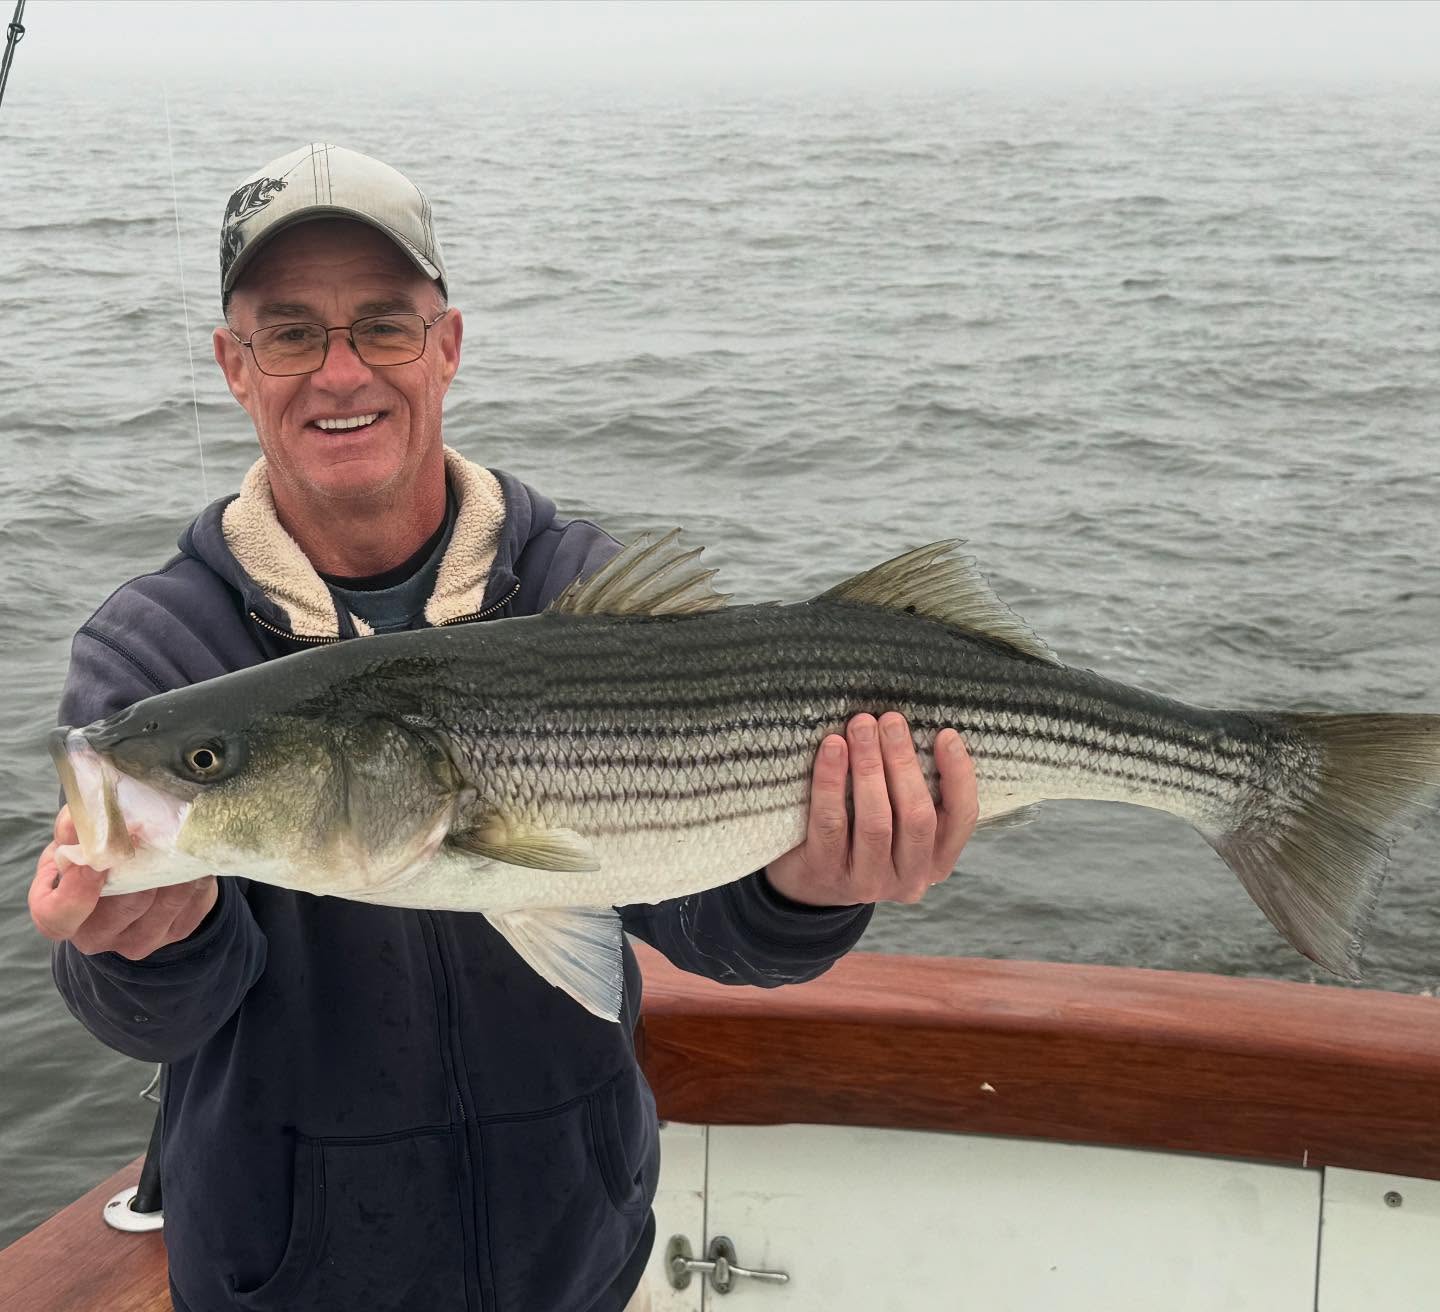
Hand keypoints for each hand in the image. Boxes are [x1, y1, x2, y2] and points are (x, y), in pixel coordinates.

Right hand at [28, 806, 217, 959]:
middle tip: (150, 833)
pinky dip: (196, 876)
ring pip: (166, 903)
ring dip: (175, 867)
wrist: (133, 872)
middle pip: (125, 907)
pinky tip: (193, 857)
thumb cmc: (95, 854)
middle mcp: (98, 935)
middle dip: (141, 867)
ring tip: (178, 838)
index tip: (96, 861)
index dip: (76, 892)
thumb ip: (76, 828)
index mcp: (61, 914)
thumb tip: (93, 808)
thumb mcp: (74, 841)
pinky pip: (193, 903)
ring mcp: (139, 940)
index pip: (56, 917)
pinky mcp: (176, 931)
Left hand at [765, 713, 976, 907]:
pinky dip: (831, 781)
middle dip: (903, 761)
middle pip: (916, 816)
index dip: (958, 775)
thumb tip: (915, 731)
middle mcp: (910, 878)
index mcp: (937, 861)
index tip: (946, 734)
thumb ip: (912, 792)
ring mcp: (869, 882)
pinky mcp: (828, 873)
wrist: (808, 883)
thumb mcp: (898, 824)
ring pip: (875, 821)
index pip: (962, 818)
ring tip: (860, 726)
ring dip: (869, 766)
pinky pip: (831, 822)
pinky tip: (832, 749)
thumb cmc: (860, 836)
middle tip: (890, 720)